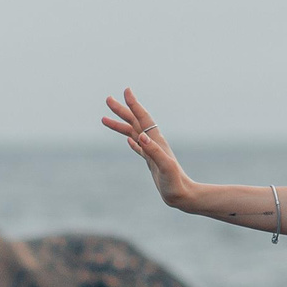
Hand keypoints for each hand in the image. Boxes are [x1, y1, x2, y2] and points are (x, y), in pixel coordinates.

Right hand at [101, 88, 192, 208]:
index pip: (143, 118)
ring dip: (120, 125)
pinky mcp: (151, 161)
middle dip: (122, 110)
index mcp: (156, 141)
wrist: (182, 196)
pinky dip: (131, 140)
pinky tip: (127, 139)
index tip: (126, 91)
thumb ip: (153, 151)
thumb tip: (140, 137)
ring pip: (133, 133)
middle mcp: (154, 143)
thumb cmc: (175, 183)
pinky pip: (138, 147)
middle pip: (136, 122)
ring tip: (103, 119)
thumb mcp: (165, 167)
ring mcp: (152, 152)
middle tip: (108, 99)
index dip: (134, 104)